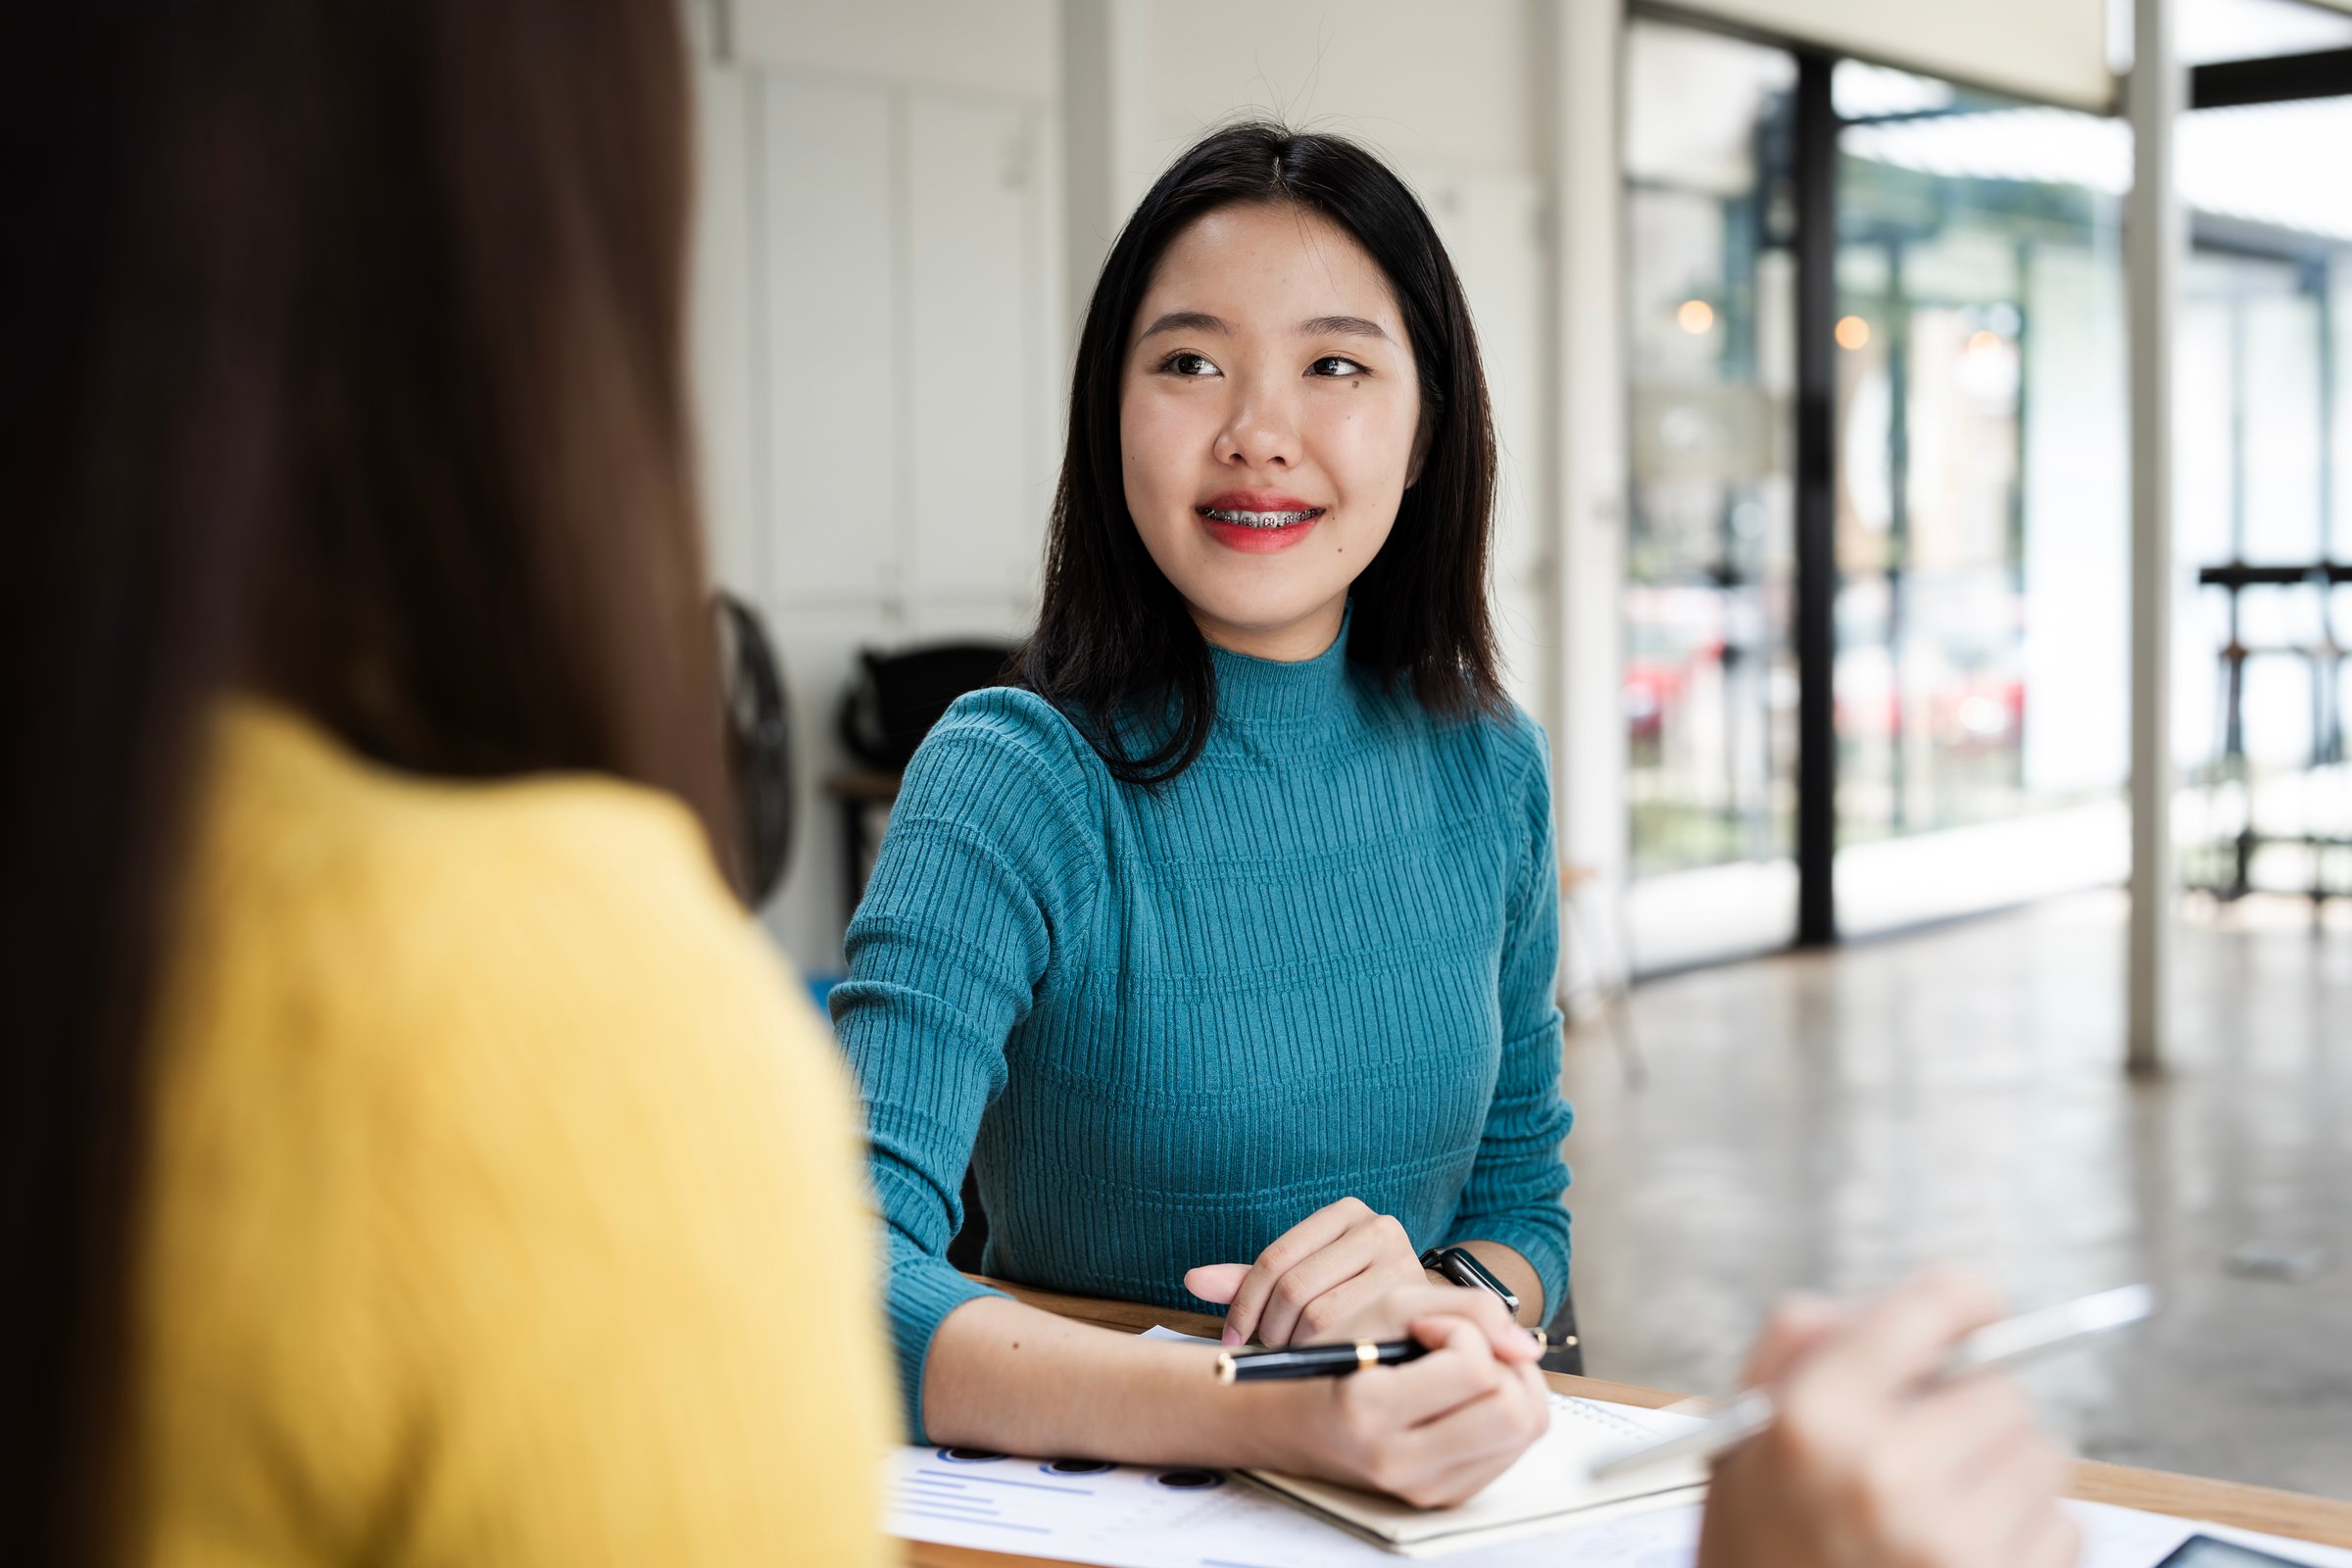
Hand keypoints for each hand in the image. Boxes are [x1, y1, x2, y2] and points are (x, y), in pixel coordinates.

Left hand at [1184, 1197, 1429, 1346]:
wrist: (1426, 1317)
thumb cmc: (1350, 1297)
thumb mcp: (1300, 1279)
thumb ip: (1249, 1280)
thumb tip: (1192, 1280)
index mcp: (1345, 1213)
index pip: (1275, 1259)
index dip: (1244, 1304)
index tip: (1231, 1337)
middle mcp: (1379, 1227)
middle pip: (1296, 1288)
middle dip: (1270, 1331)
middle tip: (1266, 1352)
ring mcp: (1402, 1263)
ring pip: (1322, 1316)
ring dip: (1298, 1347)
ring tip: (1296, 1356)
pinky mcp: (1416, 1304)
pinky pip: (1352, 1336)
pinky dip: (1326, 1354)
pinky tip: (1324, 1361)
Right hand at [1273, 1288, 1549, 1507]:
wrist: (1297, 1425)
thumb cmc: (1338, 1359)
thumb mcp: (1386, 1308)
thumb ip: (1465, 1307)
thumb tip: (1529, 1345)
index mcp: (1373, 1409)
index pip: (1474, 1369)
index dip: (1463, 1331)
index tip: (1429, 1327)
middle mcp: (1402, 1462)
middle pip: (1515, 1414)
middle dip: (1505, 1365)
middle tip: (1469, 1348)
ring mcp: (1427, 1488)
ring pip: (1525, 1433)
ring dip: (1512, 1388)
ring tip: (1472, 1370)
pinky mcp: (1446, 1497)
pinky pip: (1512, 1452)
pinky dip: (1501, 1416)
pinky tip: (1467, 1400)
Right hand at [1695, 1269, 2080, 1567]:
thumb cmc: (1757, 1553)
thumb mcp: (1737, 1437)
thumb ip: (1801, 1348)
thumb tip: (1898, 1308)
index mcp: (1815, 1418)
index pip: (1935, 1305)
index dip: (1962, 1301)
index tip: (1973, 1313)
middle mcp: (1886, 1474)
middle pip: (2002, 1390)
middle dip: (1972, 1411)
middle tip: (1930, 1447)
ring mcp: (1950, 1543)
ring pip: (2044, 1456)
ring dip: (2007, 1473)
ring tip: (1945, 1507)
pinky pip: (2064, 1529)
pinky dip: (2029, 1536)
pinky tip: (1967, 1553)